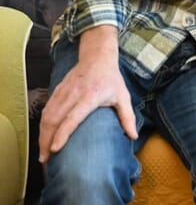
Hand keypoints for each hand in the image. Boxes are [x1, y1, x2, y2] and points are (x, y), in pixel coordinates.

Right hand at [38, 26, 136, 162]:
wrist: (97, 57)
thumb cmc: (111, 79)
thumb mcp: (123, 96)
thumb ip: (127, 117)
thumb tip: (133, 136)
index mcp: (90, 97)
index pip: (72, 117)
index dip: (63, 133)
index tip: (55, 149)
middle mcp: (74, 94)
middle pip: (54, 119)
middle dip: (46, 140)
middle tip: (45, 159)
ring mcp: (63, 92)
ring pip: (47, 115)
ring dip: (42, 135)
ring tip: (42, 153)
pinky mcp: (57, 90)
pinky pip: (46, 109)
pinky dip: (42, 125)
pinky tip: (43, 136)